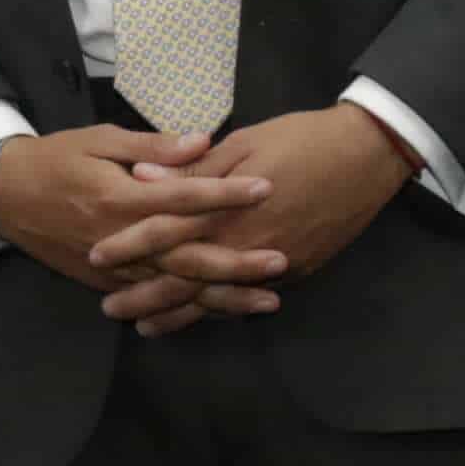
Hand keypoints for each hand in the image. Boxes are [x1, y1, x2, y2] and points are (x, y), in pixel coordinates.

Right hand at [0, 123, 267, 334]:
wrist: (4, 196)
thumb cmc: (55, 158)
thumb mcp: (99, 139)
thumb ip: (152, 146)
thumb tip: (202, 142)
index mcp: (119, 197)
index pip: (183, 198)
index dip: (226, 194)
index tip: (266, 188)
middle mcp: (119, 239)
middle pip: (186, 257)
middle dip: (236, 262)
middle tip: (281, 259)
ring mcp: (113, 268)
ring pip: (175, 288)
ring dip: (222, 296)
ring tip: (267, 299)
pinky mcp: (106, 284)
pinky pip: (154, 300)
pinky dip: (189, 310)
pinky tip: (223, 312)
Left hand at [120, 105, 423, 304]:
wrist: (368, 155)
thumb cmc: (301, 139)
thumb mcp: (242, 144)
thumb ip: (192, 170)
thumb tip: (142, 179)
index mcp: (227, 211)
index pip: (166, 234)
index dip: (128, 247)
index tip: (96, 257)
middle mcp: (247, 245)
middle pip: (185, 279)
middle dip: (146, 296)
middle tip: (110, 309)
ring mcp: (274, 264)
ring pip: (217, 297)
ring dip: (179, 314)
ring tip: (147, 325)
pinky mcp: (297, 269)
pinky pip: (248, 296)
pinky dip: (219, 308)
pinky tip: (199, 315)